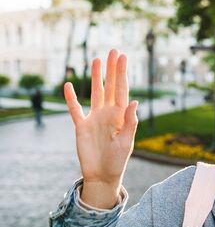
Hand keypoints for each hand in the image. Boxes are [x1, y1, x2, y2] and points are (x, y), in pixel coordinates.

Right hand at [64, 49, 137, 208]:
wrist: (103, 175)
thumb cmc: (118, 160)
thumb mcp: (126, 143)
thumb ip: (130, 123)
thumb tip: (134, 102)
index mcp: (120, 116)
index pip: (121, 90)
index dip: (122, 74)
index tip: (123, 57)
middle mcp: (108, 113)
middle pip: (110, 87)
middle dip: (112, 70)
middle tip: (113, 51)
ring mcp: (94, 118)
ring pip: (95, 93)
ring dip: (96, 77)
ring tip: (97, 60)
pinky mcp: (81, 126)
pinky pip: (75, 109)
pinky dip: (71, 98)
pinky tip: (69, 85)